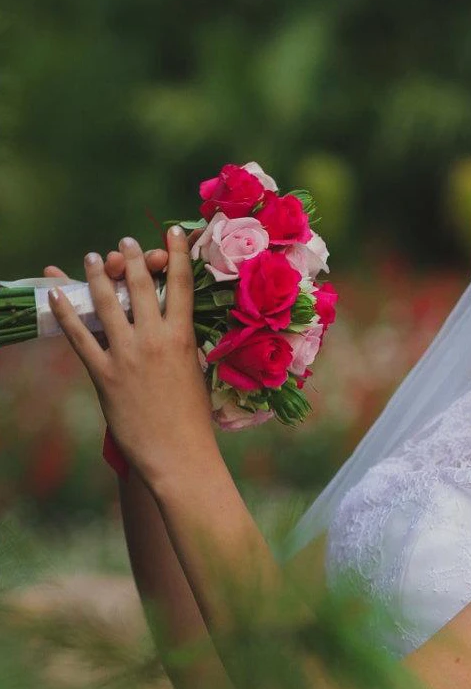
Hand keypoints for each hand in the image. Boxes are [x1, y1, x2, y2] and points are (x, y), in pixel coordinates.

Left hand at [48, 228, 215, 487]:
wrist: (179, 456)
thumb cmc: (193, 421)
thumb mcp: (196, 375)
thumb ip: (185, 348)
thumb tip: (179, 330)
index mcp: (182, 339)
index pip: (180, 285)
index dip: (177, 253)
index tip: (174, 232)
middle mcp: (153, 340)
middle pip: (139, 285)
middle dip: (131, 259)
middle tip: (124, 244)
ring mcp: (127, 356)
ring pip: (106, 302)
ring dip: (96, 275)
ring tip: (94, 257)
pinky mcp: (105, 375)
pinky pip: (80, 337)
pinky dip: (66, 313)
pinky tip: (56, 295)